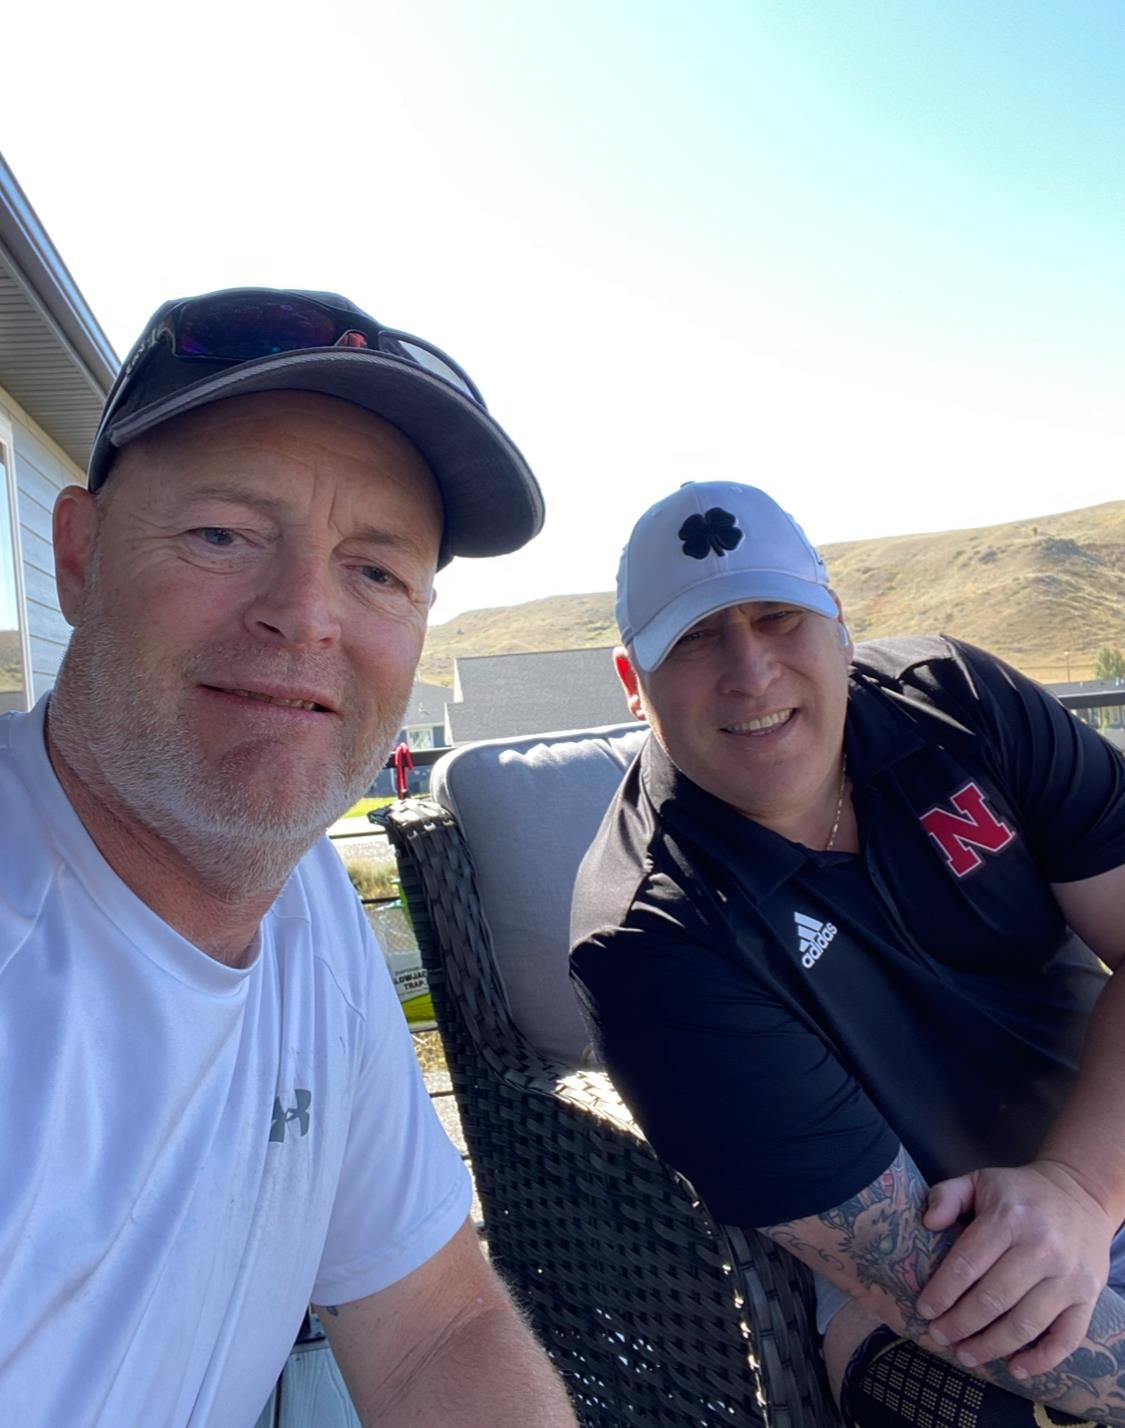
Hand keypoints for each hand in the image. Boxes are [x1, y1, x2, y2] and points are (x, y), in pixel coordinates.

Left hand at [916, 1160, 1114, 1377]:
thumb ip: (947, 1196)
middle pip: (992, 1300)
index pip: (967, 1264)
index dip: (941, 1293)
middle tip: (939, 1337)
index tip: (923, 1311)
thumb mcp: (979, 1180)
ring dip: (991, 1347)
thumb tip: (927, 1223)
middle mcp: (1041, 1249)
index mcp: (1008, 1219)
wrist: (1081, 1193)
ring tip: (965, 1355)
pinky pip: (1066, 1338)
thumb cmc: (1020, 1193)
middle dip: (959, 1325)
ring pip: (1025, 1324)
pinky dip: (1041, 1360)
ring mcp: (1068, 1276)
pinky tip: (1015, 1369)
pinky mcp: (1088, 1296)